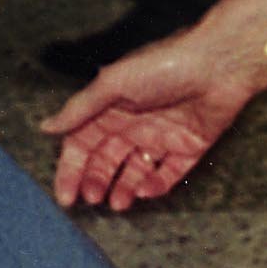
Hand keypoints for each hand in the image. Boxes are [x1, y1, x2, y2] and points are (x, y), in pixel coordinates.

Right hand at [45, 0, 266, 209]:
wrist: (220, 64)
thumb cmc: (164, 64)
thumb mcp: (114, 83)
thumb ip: (81, 108)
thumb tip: (47, 126)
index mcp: (112, 105)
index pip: (83, 142)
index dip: (72, 168)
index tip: (65, 196)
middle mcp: (134, 121)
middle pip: (107, 159)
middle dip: (96, 181)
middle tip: (92, 200)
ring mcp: (161, 135)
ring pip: (135, 170)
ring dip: (123, 188)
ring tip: (117, 203)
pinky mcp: (189, 146)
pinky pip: (169, 173)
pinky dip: (156, 185)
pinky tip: (146, 190)